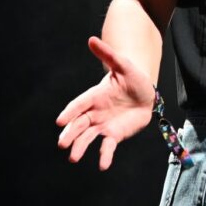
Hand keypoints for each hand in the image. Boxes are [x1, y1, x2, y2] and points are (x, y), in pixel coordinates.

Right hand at [54, 36, 156, 170]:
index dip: (70, 112)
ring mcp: (103, 125)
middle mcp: (95, 113)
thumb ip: (108, 55)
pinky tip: (102, 165)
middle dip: (70, 133)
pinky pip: (107, 147)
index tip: (60, 121)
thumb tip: (92, 39)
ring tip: (73, 157)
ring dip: (80, 147)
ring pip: (88, 137)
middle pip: (79, 124)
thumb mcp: (123, 65)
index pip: (80, 104)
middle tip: (62, 143)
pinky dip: (104, 156)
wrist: (146, 93)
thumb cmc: (133, 78)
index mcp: (95, 96)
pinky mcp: (113, 135)